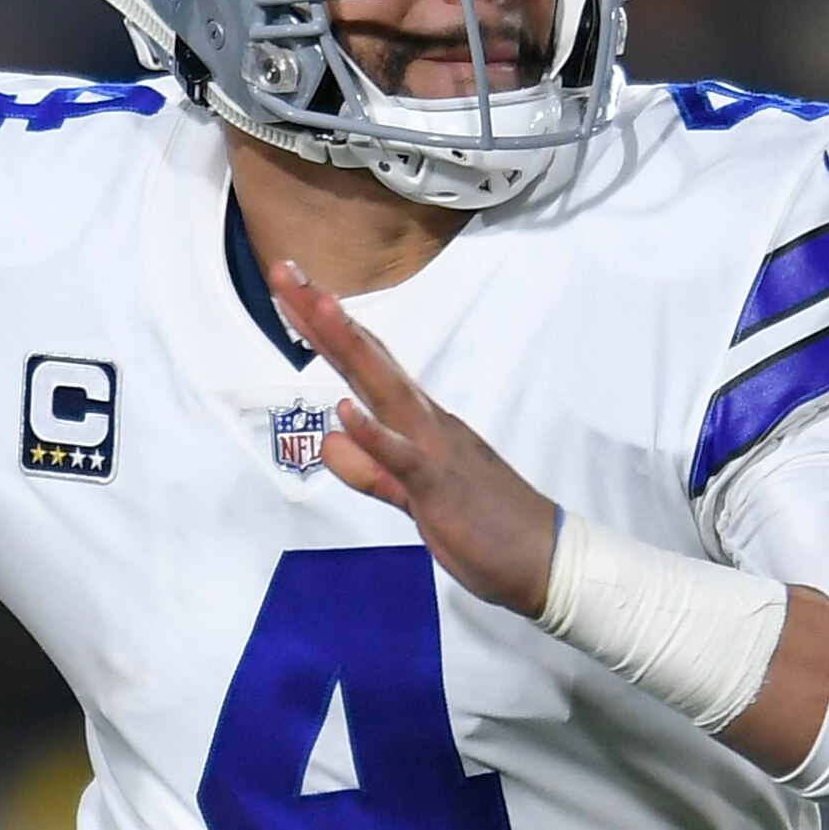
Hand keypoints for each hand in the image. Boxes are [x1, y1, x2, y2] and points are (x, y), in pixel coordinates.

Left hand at [266, 260, 558, 615]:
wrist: (545, 558)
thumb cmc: (485, 527)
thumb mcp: (412, 497)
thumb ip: (371, 469)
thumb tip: (331, 441)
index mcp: (420, 423)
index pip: (366, 363)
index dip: (328, 327)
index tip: (293, 290)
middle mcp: (425, 423)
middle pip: (366, 359)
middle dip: (322, 316)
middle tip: (283, 271)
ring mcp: (434, 449)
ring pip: (383, 389)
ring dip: (349, 346)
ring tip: (315, 304)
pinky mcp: (439, 486)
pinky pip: (402, 457)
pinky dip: (373, 433)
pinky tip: (345, 409)